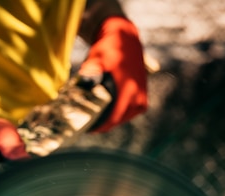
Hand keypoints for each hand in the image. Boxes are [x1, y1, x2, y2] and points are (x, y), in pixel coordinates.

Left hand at [79, 16, 147, 131]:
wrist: (126, 38)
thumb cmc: (109, 48)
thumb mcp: (97, 57)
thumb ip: (90, 70)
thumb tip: (81, 80)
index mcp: (128, 89)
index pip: (113, 118)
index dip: (99, 127)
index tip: (86, 129)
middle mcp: (138, 96)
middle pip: (117, 120)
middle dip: (102, 124)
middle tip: (85, 125)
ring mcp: (142, 98)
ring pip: (122, 118)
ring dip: (109, 120)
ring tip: (93, 119)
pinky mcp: (143, 98)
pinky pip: (128, 113)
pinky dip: (117, 114)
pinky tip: (105, 112)